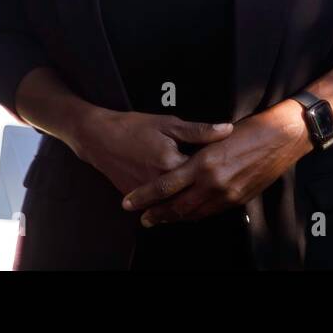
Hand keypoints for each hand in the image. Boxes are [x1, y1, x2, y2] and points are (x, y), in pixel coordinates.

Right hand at [69, 107, 233, 196]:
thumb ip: (199, 131)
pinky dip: (173, 208)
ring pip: (177, 208)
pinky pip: (160, 208)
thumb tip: (227, 129)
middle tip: (227, 188)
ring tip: (211, 202)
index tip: (234, 167)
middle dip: (211, 195)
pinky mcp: (137, 198)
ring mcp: (147, 195)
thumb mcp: (168, 123)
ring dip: (194, 207)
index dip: (221, 171)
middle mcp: (161, 184)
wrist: (99, 138)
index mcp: (172, 164)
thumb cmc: (134, 127)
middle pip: (193, 197)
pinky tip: (185, 204)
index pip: (205, 174)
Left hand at [121, 99, 310, 225]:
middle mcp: (213, 183)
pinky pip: (211, 212)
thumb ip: (195, 148)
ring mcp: (227, 194)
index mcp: (204, 164)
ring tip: (161, 218)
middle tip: (142, 219)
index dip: (145, 197)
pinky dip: (196, 214)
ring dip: (176, 218)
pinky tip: (188, 212)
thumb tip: (177, 163)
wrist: (283, 137)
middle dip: (157, 215)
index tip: (129, 203)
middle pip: (177, 207)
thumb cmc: (250, 128)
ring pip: (194, 213)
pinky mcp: (239, 199)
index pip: (165, 186)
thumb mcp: (216, 133)